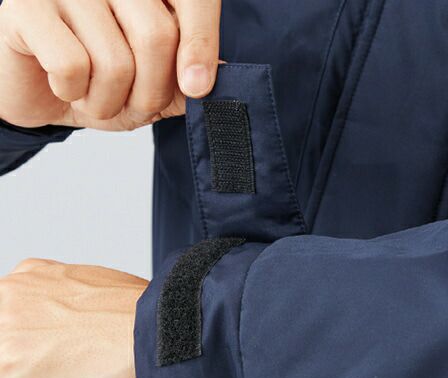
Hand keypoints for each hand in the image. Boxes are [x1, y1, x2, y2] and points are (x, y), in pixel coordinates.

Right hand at [0, 0, 220, 130]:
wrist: (39, 92)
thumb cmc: (99, 82)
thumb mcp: (152, 87)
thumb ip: (188, 79)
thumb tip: (227, 77)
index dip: (201, 44)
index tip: (197, 88)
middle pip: (156, 36)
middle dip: (149, 93)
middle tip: (132, 102)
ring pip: (115, 61)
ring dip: (108, 101)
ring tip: (92, 94)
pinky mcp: (24, 4)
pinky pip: (71, 66)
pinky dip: (72, 93)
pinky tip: (62, 84)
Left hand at [0, 258, 147, 377]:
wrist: (166, 339)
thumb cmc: (145, 326)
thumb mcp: (94, 298)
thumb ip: (62, 309)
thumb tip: (56, 336)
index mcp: (32, 276)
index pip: (16, 337)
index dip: (50, 357)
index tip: (76, 357)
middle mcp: (11, 296)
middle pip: (8, 363)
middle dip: (42, 376)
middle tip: (82, 367)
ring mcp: (6, 331)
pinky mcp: (8, 371)